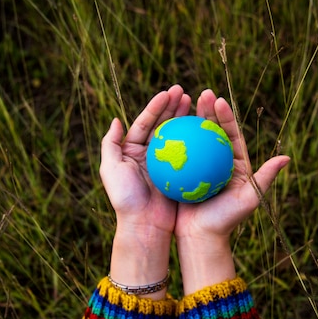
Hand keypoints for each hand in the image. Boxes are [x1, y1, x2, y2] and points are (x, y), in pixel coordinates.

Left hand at [99, 84, 190, 297]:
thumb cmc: (126, 198)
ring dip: (186, 119)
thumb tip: (116, 120)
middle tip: (186, 92)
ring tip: (197, 103)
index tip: (169, 93)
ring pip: (178, 136)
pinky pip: (190, 154)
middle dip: (174, 106)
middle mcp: (149, 155)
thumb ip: (110, 143)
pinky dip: (197, 141)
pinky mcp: (179, 175)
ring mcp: (166, 165)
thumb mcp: (110, 169)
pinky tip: (207, 129)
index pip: (145, 122)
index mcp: (133, 151)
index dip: (156, 106)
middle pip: (162, 125)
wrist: (145, 227)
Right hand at [174, 89, 289, 293]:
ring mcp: (197, 167)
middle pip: (211, 132)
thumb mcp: (249, 199)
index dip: (226, 116)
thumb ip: (265, 177)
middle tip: (202, 94)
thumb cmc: (226, 220)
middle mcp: (216, 162)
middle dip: (207, 110)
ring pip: (193, 139)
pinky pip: (177, 154)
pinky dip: (172, 140)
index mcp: (234, 164)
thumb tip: (286, 157)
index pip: (230, 135)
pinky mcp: (181, 174)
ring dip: (188, 120)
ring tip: (182, 103)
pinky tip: (164, 126)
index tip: (219, 101)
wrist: (201, 238)